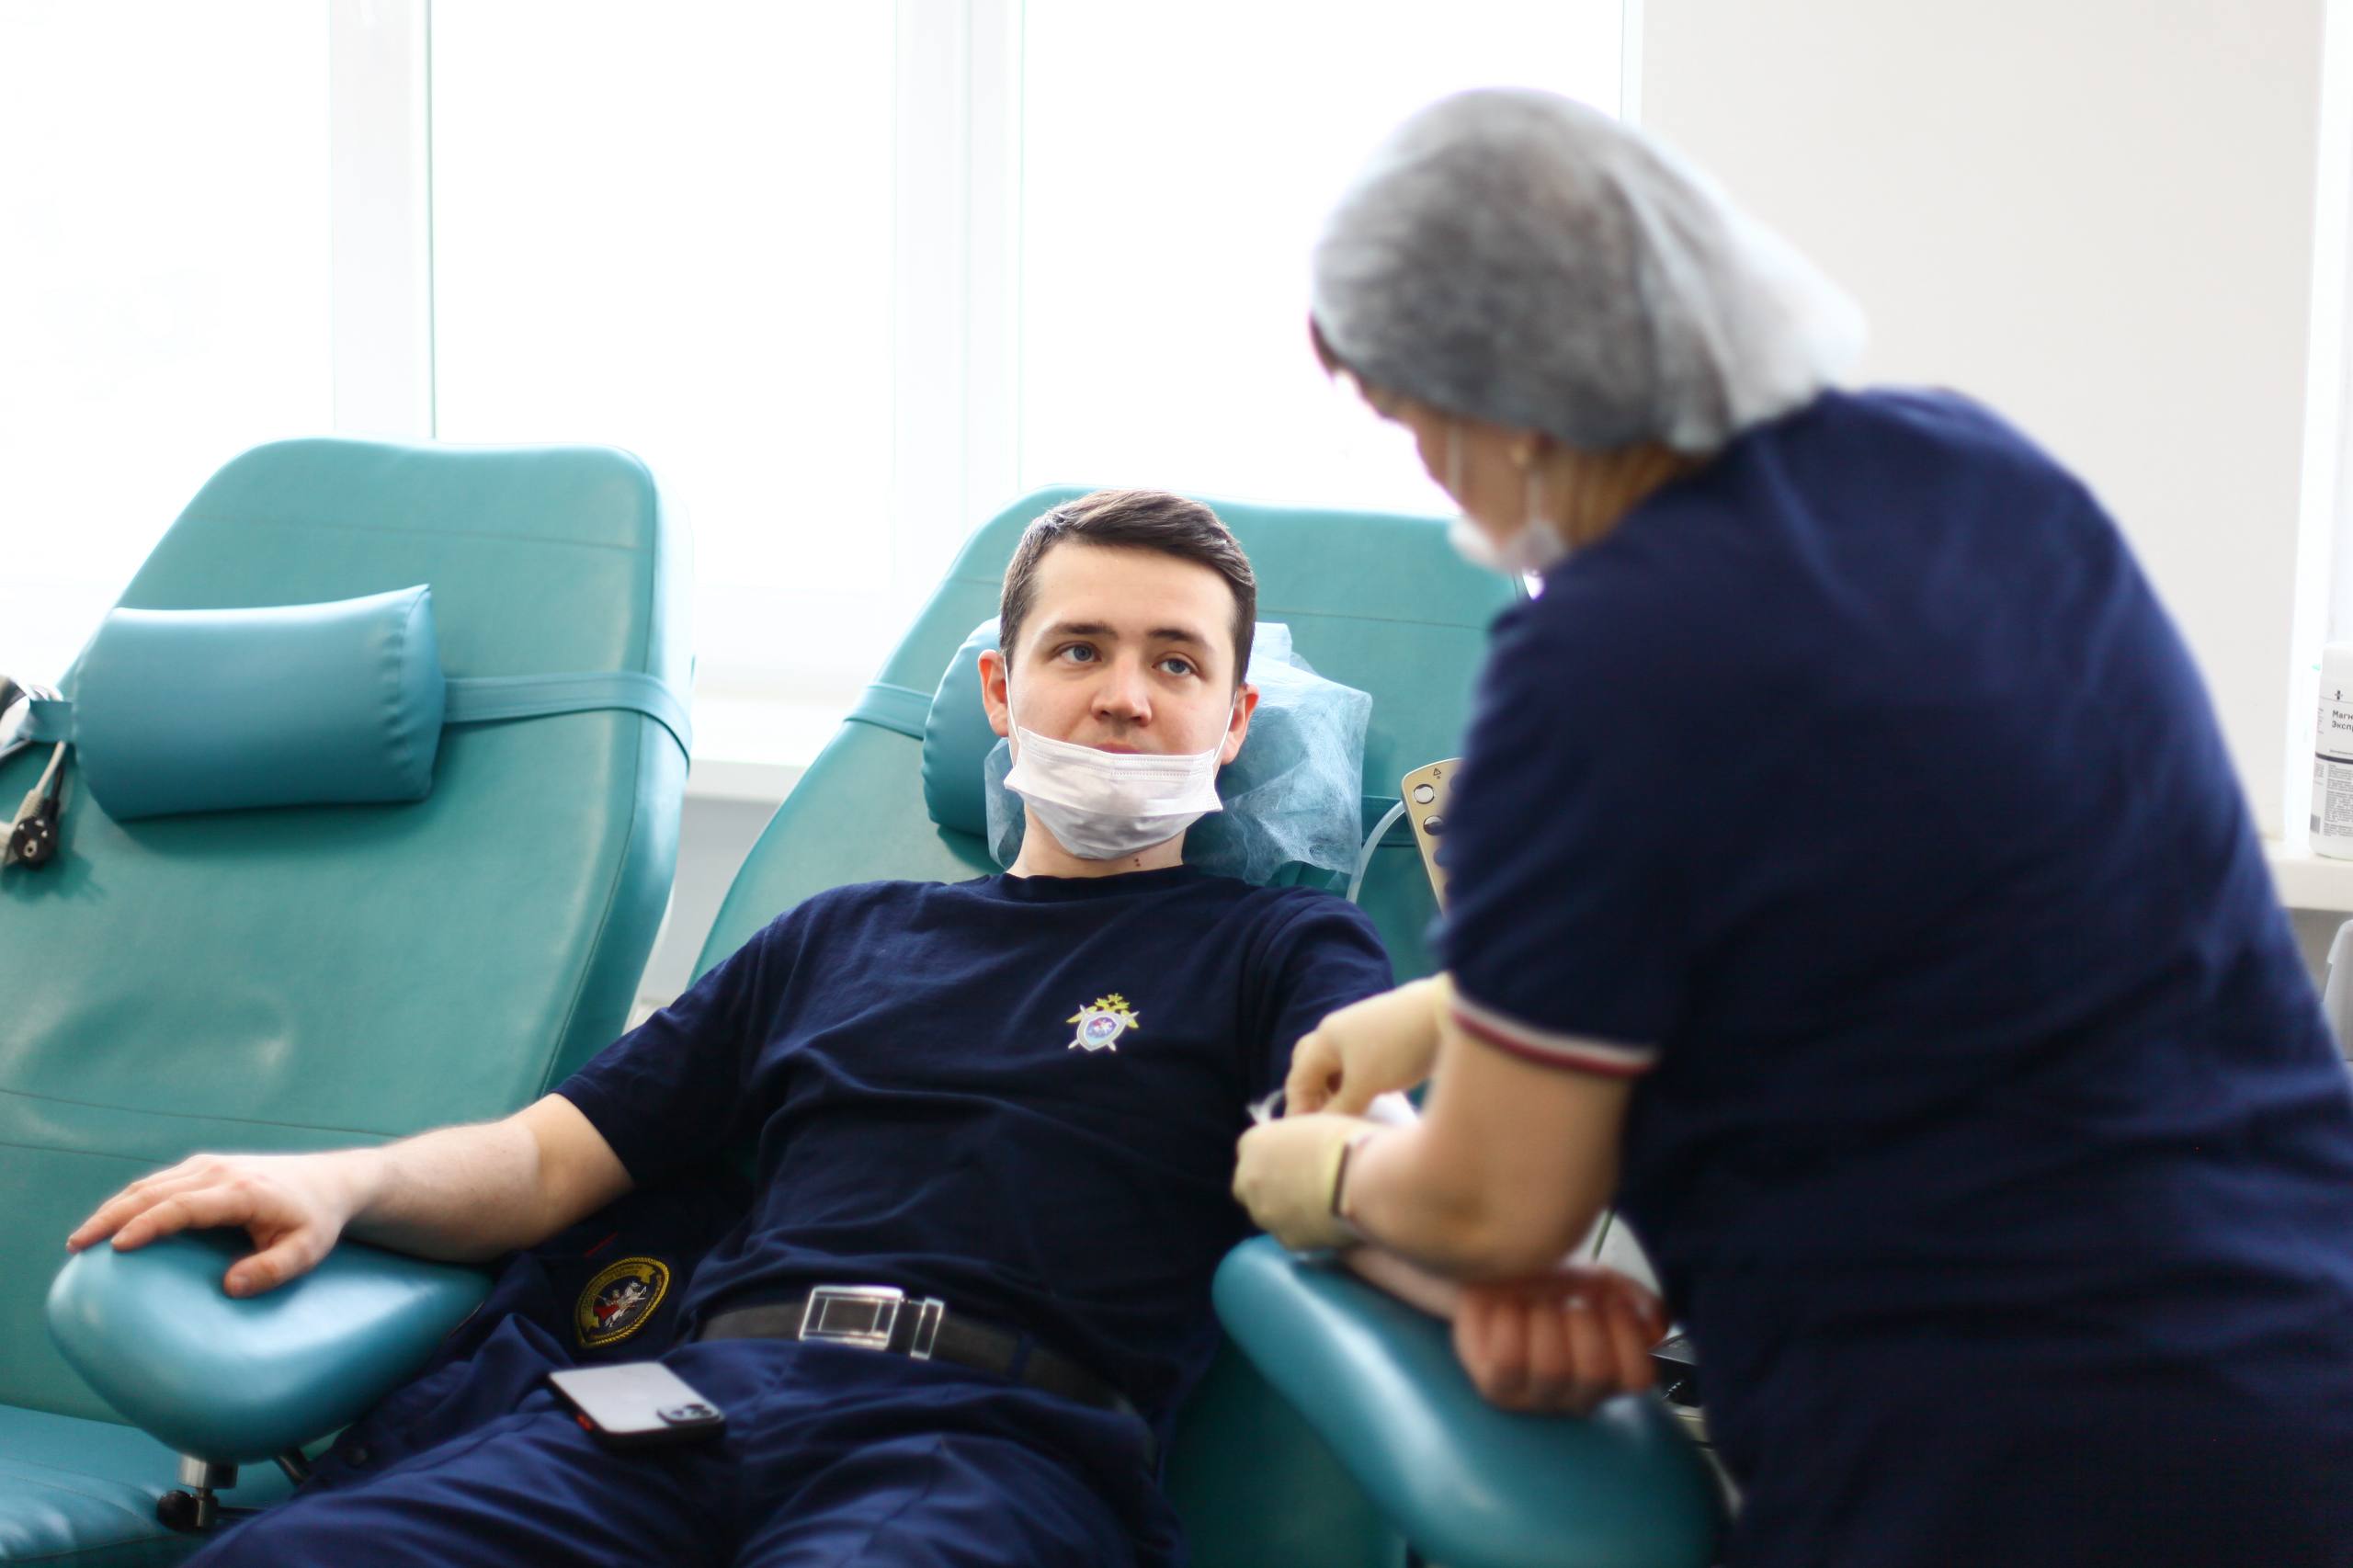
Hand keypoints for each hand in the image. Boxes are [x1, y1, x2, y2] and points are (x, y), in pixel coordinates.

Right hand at [66, 1150, 365, 1297]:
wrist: (331, 1181)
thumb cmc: (317, 1220)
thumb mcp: (307, 1250)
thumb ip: (273, 1270)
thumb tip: (229, 1288)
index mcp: (241, 1191)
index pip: (183, 1206)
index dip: (148, 1224)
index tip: (116, 1246)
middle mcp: (220, 1172)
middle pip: (153, 1191)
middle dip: (111, 1217)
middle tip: (77, 1246)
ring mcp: (210, 1165)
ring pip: (149, 1184)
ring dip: (113, 1208)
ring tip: (82, 1239)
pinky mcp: (204, 1167)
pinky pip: (158, 1183)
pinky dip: (129, 1201)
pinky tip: (111, 1224)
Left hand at [1233, 1112, 1375, 1250]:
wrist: (1364, 1181)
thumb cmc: (1348, 1142)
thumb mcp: (1315, 1125)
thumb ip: (1297, 1139)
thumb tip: (1305, 1149)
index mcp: (1254, 1142)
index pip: (1251, 1150)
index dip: (1274, 1156)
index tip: (1295, 1160)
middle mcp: (1249, 1178)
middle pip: (1249, 1186)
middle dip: (1269, 1187)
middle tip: (1302, 1186)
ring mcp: (1264, 1212)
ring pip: (1268, 1214)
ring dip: (1286, 1211)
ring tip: (1323, 1205)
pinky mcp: (1286, 1240)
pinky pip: (1291, 1235)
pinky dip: (1306, 1231)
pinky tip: (1331, 1222)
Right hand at [1284, 977, 1446, 1115]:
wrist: (1445, 1013)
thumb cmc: (1398, 1049)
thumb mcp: (1365, 1084)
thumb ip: (1339, 1108)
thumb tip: (1323, 1128)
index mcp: (1325, 1039)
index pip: (1298, 1080)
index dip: (1298, 1110)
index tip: (1308, 1138)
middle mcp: (1338, 1032)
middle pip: (1312, 1067)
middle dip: (1313, 1097)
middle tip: (1323, 1123)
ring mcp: (1362, 1033)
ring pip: (1338, 1067)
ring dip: (1337, 1092)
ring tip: (1348, 1116)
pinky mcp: (1385, 1038)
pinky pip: (1360, 1066)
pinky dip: (1357, 1084)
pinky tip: (1371, 1101)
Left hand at [1452, 1266, 1665, 1414]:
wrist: (1491, 1276)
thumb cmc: (1549, 1285)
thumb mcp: (1598, 1282)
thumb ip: (1635, 1299)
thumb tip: (1654, 1321)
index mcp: (1610, 1375)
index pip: (1639, 1377)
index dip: (1627, 1335)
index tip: (1610, 1302)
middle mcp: (1577, 1396)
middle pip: (1596, 1372)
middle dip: (1583, 1322)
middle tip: (1567, 1304)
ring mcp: (1535, 1399)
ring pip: (1552, 1368)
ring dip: (1545, 1320)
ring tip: (1534, 1305)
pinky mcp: (1495, 1389)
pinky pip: (1509, 1362)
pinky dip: (1509, 1323)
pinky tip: (1506, 1311)